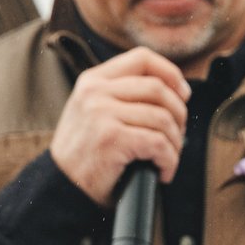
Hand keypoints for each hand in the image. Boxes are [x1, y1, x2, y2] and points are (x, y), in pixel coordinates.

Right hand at [48, 47, 189, 201]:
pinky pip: (158, 143)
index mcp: (93, 80)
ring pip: (163, 118)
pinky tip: (162, 172)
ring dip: (175, 143)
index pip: (143, 58)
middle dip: (178, 114)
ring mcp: (102, 113)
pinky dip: (169, 161)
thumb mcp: (92, 110)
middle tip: (178, 135)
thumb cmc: (85, 152)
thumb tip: (173, 90)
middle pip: (158, 88)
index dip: (171, 73)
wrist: (61, 186)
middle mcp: (96, 92)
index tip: (183, 94)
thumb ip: (120, 94)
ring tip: (169, 158)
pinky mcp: (112, 138)